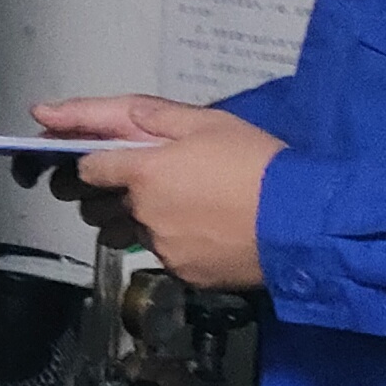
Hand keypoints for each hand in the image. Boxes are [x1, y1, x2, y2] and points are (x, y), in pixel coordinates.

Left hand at [15, 95, 281, 291]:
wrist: (301, 221)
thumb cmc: (256, 163)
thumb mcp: (206, 122)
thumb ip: (145, 115)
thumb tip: (84, 113)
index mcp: (142, 171)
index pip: (85, 168)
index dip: (88, 162)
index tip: (97, 160)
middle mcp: (142, 212)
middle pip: (94, 207)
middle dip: (101, 195)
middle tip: (134, 182)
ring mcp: (161, 247)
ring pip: (123, 234)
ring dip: (131, 220)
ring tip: (171, 205)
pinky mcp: (181, 273)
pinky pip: (159, 255)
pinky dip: (169, 243)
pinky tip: (199, 229)